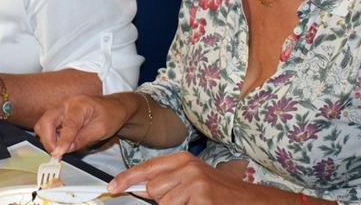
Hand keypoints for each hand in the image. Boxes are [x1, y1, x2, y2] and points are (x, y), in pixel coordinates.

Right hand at [33, 93, 130, 157]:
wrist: (113, 107)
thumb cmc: (110, 115)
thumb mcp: (101, 129)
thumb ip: (83, 138)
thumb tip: (67, 149)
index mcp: (79, 104)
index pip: (67, 124)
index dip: (62, 141)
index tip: (58, 154)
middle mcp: (65, 103)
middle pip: (46, 121)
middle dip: (48, 140)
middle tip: (56, 154)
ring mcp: (60, 108)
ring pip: (43, 124)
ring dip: (47, 139)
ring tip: (59, 149)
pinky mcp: (58, 114)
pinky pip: (47, 126)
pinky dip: (49, 137)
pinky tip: (60, 144)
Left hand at [109, 152, 265, 204]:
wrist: (247, 199)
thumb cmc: (216, 191)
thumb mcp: (191, 177)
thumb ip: (166, 179)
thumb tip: (137, 187)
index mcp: (183, 159)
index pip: (147, 168)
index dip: (127, 179)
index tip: (112, 187)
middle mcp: (187, 167)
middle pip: (153, 189)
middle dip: (162, 199)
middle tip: (185, 199)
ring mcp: (195, 182)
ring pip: (164, 203)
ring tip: (194, 203)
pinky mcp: (201, 198)